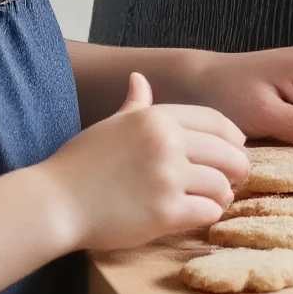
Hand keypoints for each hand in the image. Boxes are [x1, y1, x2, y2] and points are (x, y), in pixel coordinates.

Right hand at [41, 73, 247, 251]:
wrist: (54, 203)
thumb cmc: (78, 165)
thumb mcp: (109, 125)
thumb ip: (134, 104)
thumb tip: (140, 79)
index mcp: (157, 117)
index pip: (216, 121)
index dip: (233, 137)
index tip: (238, 148)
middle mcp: (168, 142)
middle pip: (228, 153)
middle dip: (237, 168)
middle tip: (234, 180)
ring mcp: (168, 177)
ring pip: (222, 184)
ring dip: (223, 195)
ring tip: (216, 200)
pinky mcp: (164, 212)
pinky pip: (207, 211)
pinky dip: (209, 214)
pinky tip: (201, 214)